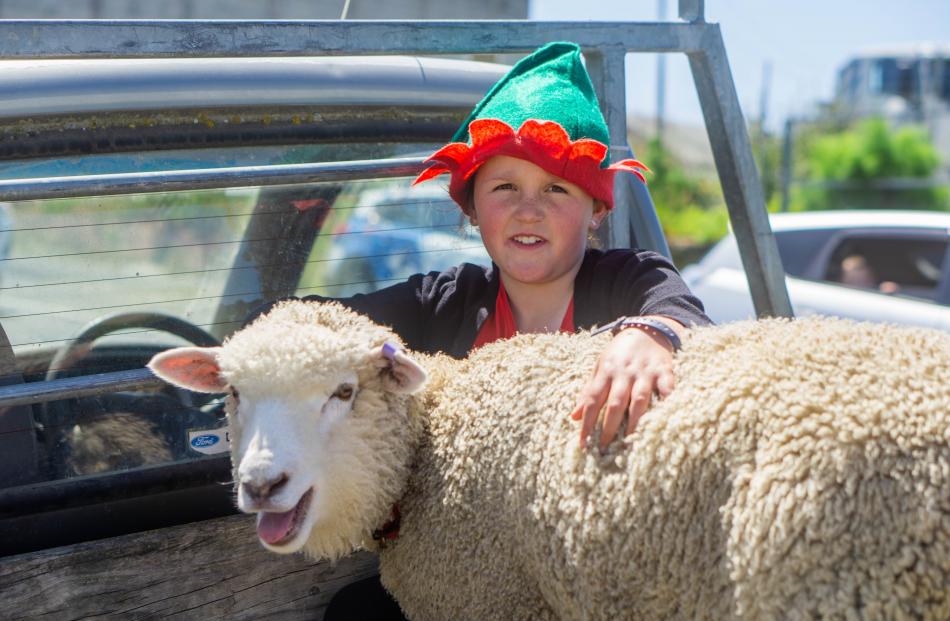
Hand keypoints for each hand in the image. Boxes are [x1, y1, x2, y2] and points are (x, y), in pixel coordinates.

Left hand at [570, 321, 679, 450]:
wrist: (647, 330)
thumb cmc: (619, 353)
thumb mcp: (599, 367)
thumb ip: (588, 391)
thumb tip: (574, 417)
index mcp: (606, 371)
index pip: (593, 400)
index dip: (587, 422)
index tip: (583, 443)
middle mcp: (624, 373)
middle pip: (615, 403)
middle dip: (609, 428)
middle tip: (605, 449)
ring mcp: (645, 372)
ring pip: (639, 400)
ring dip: (634, 422)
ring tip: (630, 441)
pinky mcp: (664, 370)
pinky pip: (666, 388)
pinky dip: (666, 401)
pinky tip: (664, 418)